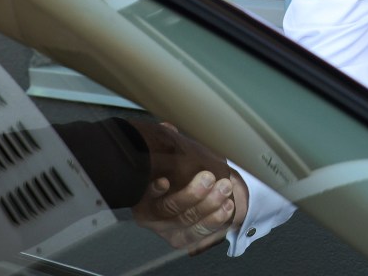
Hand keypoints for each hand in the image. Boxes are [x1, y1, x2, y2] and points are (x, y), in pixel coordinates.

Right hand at [128, 123, 248, 254]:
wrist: (187, 189)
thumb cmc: (172, 169)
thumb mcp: (165, 153)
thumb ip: (166, 142)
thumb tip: (168, 128)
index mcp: (141, 192)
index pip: (143, 192)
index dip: (153, 190)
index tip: (164, 181)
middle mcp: (150, 214)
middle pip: (169, 208)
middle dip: (192, 194)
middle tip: (209, 178)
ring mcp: (166, 228)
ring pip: (187, 221)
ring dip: (209, 205)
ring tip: (224, 189)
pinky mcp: (182, 238)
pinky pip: (200, 233)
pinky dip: (216, 220)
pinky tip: (226, 206)